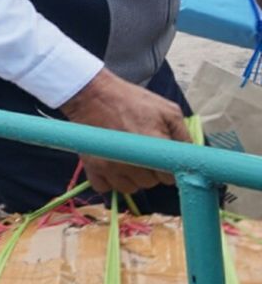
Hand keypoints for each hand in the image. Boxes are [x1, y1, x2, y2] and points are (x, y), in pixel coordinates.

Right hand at [59, 68, 190, 193]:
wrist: (92, 94)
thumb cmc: (131, 100)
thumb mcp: (167, 109)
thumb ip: (184, 136)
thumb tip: (192, 158)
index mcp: (153, 146)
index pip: (169, 178)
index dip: (168, 168)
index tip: (162, 157)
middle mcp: (131, 161)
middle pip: (150, 184)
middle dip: (150, 172)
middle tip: (144, 153)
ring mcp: (110, 166)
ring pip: (129, 189)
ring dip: (132, 178)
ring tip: (129, 159)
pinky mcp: (92, 167)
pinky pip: (105, 188)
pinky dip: (110, 181)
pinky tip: (113, 165)